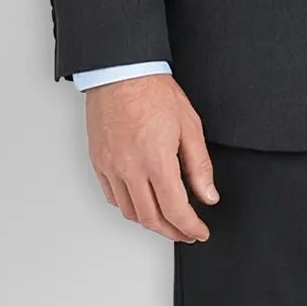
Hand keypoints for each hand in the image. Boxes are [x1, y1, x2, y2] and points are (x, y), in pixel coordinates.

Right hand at [85, 73, 217, 243]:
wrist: (121, 73)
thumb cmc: (154, 92)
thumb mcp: (190, 126)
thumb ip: (199, 166)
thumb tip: (208, 195)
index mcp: (156, 160)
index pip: (174, 209)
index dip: (190, 227)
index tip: (199, 232)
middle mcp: (130, 169)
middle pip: (150, 218)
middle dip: (172, 232)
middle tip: (186, 233)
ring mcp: (111, 167)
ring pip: (130, 212)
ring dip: (150, 222)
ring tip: (167, 221)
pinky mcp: (98, 162)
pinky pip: (112, 197)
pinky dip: (128, 207)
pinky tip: (142, 203)